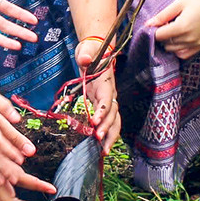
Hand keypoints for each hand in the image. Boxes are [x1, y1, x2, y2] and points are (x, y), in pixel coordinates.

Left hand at [75, 38, 121, 154]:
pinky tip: (101, 146)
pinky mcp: (102, 104)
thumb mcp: (86, 49)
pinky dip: (106, 133)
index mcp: (106, 82)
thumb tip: (85, 59)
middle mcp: (110, 93)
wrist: (95, 50)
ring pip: (114, 121)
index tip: (94, 122)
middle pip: (113, 114)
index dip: (102, 111)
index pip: (107, 99)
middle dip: (108, 128)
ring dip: (111, 136)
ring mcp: (107, 100)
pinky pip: (107, 121)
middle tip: (98, 140)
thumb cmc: (90, 51)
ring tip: (104, 151)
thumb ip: (86, 54)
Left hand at [146, 0, 199, 59]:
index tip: (156, 22)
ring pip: (173, 50)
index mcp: (182, 27)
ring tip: (174, 28)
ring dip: (169, 42)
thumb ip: (162, 15)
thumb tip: (148, 25)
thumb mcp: (179, 3)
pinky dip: (178, 49)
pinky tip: (179, 37)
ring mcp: (197, 43)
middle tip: (166, 23)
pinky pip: (185, 54)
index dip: (154, 30)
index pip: (159, 36)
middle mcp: (190, 38)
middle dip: (162, 35)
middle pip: (165, 44)